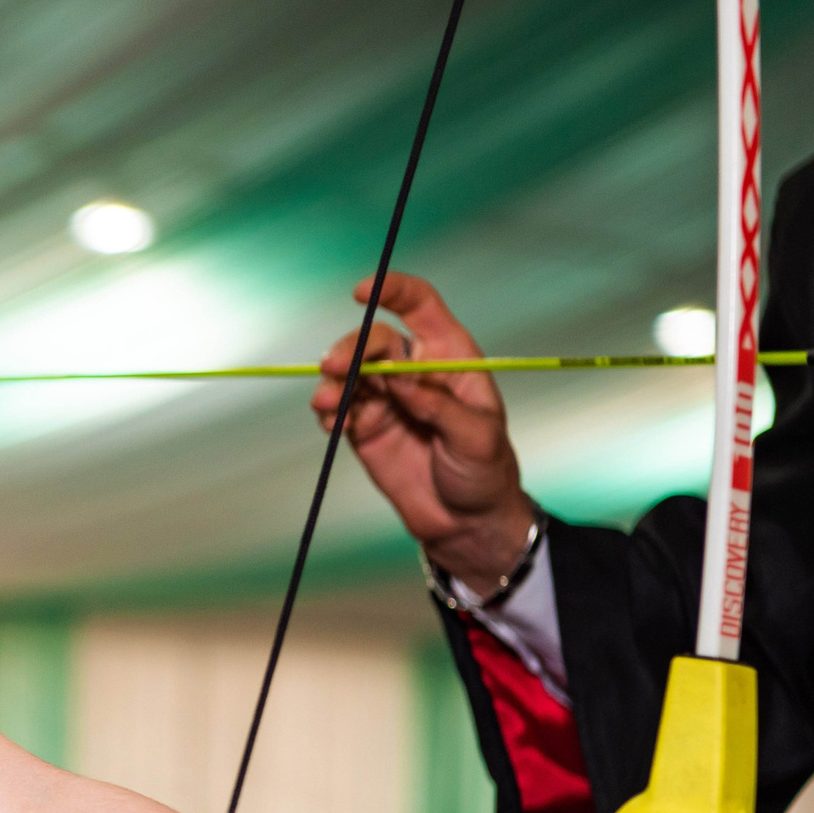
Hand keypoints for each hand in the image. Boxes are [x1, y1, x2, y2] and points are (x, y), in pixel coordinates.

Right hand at [309, 272, 539, 592]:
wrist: (466, 522)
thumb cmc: (485, 472)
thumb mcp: (476, 437)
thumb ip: (438, 405)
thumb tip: (399, 378)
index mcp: (450, 357)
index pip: (421, 307)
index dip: (394, 291)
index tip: (363, 290)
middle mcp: (414, 370)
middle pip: (374, 339)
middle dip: (351, 348)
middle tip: (334, 368)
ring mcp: (387, 398)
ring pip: (350, 372)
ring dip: (333, 380)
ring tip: (327, 403)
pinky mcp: (365, 427)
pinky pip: (339, 407)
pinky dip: (329, 410)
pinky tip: (331, 421)